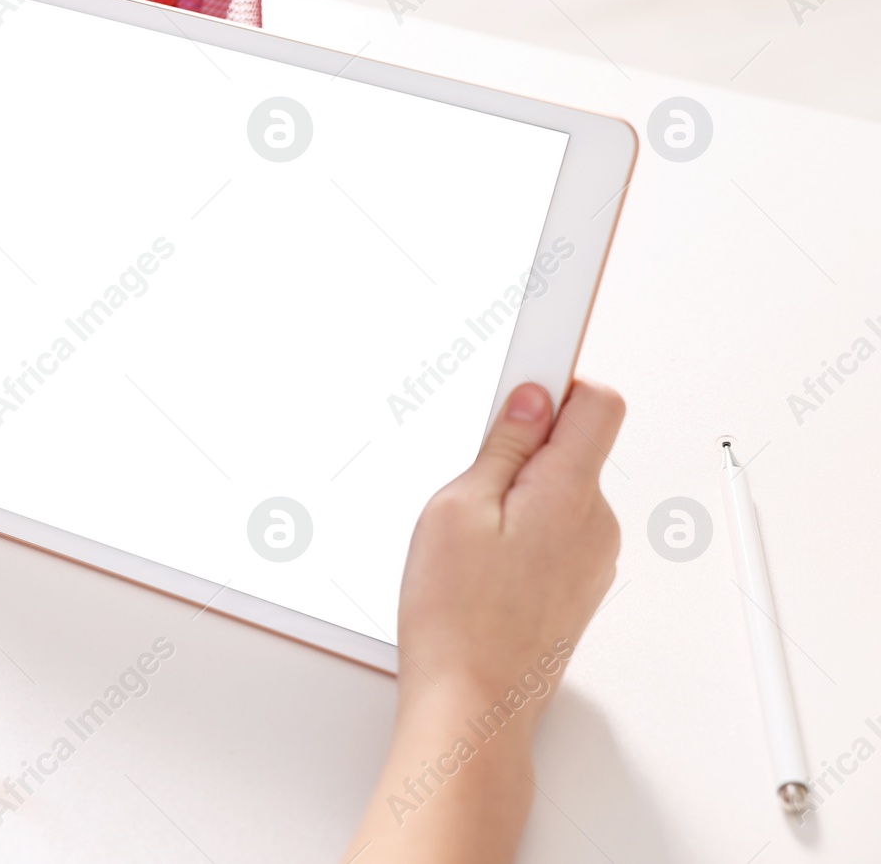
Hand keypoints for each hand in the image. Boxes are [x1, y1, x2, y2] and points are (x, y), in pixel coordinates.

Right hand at [344, 379, 624, 863]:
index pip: (595, 400)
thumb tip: (530, 400)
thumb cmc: (459, 621)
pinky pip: (554, 529)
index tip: (536, 347)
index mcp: (571, 493)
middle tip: (466, 476)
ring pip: (559, 489)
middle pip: (573, 443)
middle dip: (520, 443)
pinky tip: (477, 562)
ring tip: (465, 536)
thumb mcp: (457, 510)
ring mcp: (591, 559)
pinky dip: (519, 529)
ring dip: (515, 492)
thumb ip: (501, 446)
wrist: (473, 707)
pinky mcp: (576, 585)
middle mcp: (597, 523)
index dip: (557, 374)